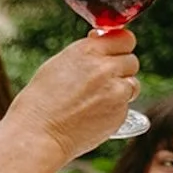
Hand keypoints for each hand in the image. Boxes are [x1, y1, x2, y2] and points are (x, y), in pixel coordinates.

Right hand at [5, 32, 140, 159]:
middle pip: (132, 61)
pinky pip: (126, 106)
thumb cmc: (41, 99)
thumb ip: (86, 54)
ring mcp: (116, 91)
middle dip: (121, 69)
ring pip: (133, 84)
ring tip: (96, 99)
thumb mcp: (59, 64)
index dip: (120, 46)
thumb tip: (101, 41)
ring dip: (121, 89)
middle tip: (101, 81)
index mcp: (88, 51)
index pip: (125, 39)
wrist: (38, 132)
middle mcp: (106, 68)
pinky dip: (116, 108)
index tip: (115, 53)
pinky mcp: (121, 113)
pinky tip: (94, 114)